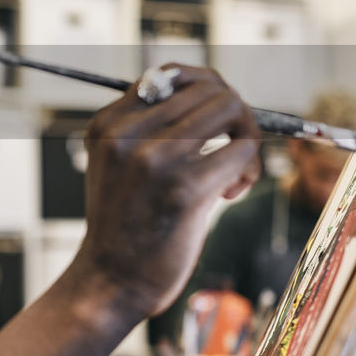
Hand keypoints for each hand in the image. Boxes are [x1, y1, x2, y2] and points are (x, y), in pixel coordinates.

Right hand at [74, 65, 260, 317]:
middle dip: (233, 113)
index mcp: (107, 124)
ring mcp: (155, 159)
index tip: (211, 123)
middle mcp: (127, 135)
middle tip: (231, 145)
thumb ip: (143, 130)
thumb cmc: (122, 225)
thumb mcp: (114, 165)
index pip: (168, 74)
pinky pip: (242, 152)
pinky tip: (230, 193)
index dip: (203, 91)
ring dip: (246, 136)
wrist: (109, 280)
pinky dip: (248, 170)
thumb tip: (203, 96)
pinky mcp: (185, 188)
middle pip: (208, 87)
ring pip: (230, 109)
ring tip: (234, 170)